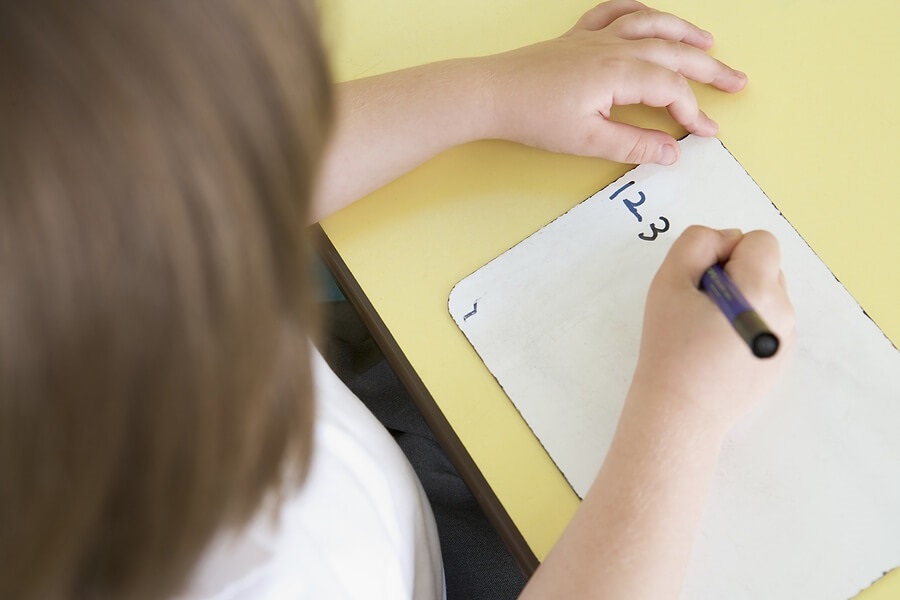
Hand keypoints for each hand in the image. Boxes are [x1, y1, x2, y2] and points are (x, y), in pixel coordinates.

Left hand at [483, 0, 746, 164]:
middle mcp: (613, 47)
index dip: (695, 112)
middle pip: (673, 53)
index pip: (671, 89)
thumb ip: (634, 144)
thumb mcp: (587, 141)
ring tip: (708, 43)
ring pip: (651, 24)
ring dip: (683, 32)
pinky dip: (639, 11)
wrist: (490, 93)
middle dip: (709, 69)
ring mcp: (595, 37)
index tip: (708, 134)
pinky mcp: (577, 37)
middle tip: (739, 81)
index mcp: (619, 72)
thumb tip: (672, 152)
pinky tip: (650, 16)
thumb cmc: (533, 118)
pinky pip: (615, 12)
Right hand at [629, 226, 794, 435]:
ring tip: (708, 331)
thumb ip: (696, 244)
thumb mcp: (668, 283)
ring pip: (767, 296)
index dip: (727, 251)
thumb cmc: (669, 348)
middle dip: (736, 275)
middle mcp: (783, 312)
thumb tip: (726, 239)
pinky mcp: (780, 360)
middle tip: (700, 306)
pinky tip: (718, 350)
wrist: (680, 412)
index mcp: (759, 290)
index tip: (703, 280)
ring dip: (741, 300)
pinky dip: (746, 326)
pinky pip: (768, 324)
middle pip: (766, 267)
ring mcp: (786, 339)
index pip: (761, 241)